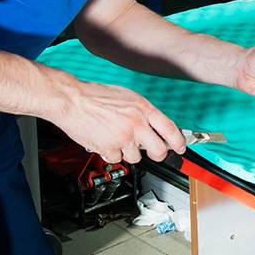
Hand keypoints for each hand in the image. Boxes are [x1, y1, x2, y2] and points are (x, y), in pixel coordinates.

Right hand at [50, 79, 185, 163]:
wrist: (72, 100)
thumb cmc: (95, 96)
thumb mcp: (127, 97)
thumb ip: (143, 112)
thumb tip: (156, 125)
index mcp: (144, 109)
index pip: (171, 129)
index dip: (179, 142)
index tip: (181, 147)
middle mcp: (137, 123)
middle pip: (159, 150)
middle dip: (158, 154)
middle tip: (153, 153)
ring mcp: (124, 137)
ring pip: (136, 157)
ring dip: (128, 152)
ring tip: (117, 139)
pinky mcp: (110, 148)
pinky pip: (116, 158)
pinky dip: (110, 153)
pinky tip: (104, 141)